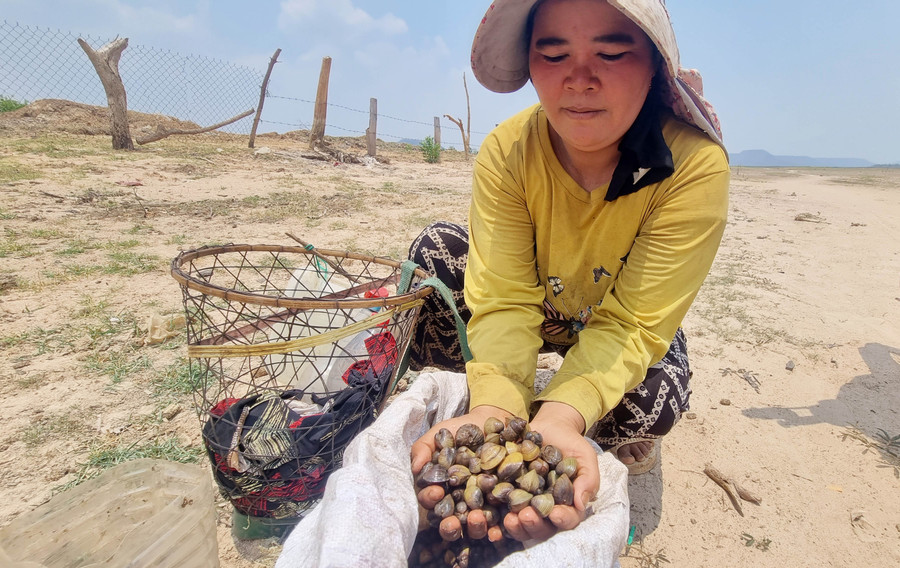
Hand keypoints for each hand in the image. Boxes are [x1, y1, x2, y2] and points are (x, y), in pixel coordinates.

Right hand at [411, 405, 512, 540]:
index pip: (431, 501)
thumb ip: (423, 448)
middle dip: (449, 526)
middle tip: (452, 520)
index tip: (437, 491)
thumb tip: (416, 468)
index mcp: (440, 488)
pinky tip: (497, 531)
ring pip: (473, 527)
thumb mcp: (439, 434)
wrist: (493, 421)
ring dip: (473, 527)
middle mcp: (458, 502)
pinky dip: (497, 529)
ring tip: (476, 518)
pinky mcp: (501, 505)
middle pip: (450, 522)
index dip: (430, 499)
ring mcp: (480, 506)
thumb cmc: (461, 430)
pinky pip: (499, 523)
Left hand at [502, 402, 599, 542]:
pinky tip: (488, 513)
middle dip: (534, 525)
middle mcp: (545, 509)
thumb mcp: (584, 456)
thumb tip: (581, 504)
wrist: (547, 426)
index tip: (555, 513)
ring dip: (516, 526)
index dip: (563, 519)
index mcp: (567, 504)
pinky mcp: (506, 494)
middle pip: (542, 528)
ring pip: (521, 525)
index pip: (568, 519)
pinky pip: (500, 510)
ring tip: (510, 518)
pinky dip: (494, 517)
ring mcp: (525, 504)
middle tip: (526, 516)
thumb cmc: (569, 442)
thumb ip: (587, 478)